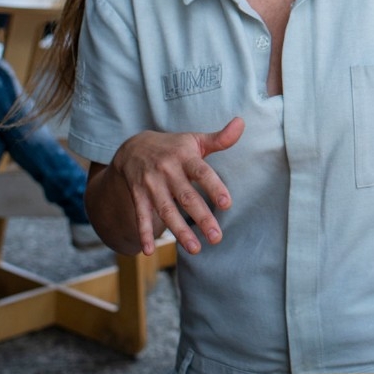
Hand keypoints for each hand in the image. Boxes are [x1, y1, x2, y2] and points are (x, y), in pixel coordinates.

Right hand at [110, 117, 243, 254]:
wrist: (132, 147)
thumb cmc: (174, 147)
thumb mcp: (195, 140)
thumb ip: (220, 138)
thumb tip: (242, 122)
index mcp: (185, 157)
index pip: (202, 173)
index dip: (214, 187)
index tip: (227, 204)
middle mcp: (167, 172)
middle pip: (186, 197)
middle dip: (202, 218)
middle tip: (216, 238)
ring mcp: (151, 185)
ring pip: (166, 210)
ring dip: (179, 231)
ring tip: (195, 249)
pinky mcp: (138, 196)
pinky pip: (141, 215)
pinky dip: (143, 232)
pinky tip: (149, 250)